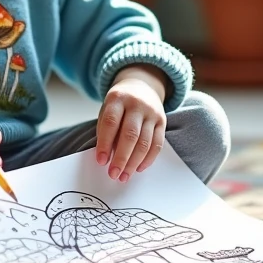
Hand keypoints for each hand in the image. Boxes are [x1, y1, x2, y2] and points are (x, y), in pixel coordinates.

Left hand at [95, 66, 168, 181]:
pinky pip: (157, 144)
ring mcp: (152, 112)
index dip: (104, 143)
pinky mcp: (162, 121)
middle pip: (130, 135)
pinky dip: (148, 159)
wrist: (142, 86)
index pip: (111, 123)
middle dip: (121, 158)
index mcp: (118, 98)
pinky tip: (139, 168)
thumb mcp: (108, 109)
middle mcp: (137, 104)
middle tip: (113, 174)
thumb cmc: (120, 103)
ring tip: (124, 175)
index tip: (100, 161)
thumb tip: (106, 156)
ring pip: (145, 142)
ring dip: (134, 163)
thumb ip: (106, 129)